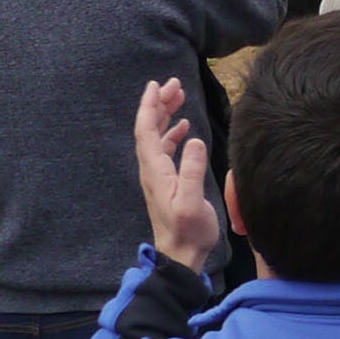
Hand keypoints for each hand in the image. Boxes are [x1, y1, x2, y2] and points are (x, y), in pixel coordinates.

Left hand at [135, 77, 223, 273]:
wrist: (181, 255)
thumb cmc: (188, 231)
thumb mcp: (192, 201)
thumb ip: (192, 170)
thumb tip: (193, 139)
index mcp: (155, 171)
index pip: (146, 132)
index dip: (149, 107)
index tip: (156, 85)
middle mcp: (152, 170)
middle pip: (149, 130)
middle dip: (158, 104)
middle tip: (174, 83)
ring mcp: (158, 176)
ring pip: (156, 137)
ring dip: (165, 116)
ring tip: (179, 97)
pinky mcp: (167, 181)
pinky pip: (165, 149)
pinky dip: (172, 132)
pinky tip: (183, 127)